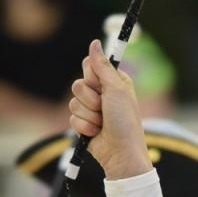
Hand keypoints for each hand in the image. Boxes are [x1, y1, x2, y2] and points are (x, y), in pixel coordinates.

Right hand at [70, 40, 151, 178]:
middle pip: (78, 84)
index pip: (89, 66)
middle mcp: (102, 93)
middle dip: (90, 99)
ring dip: (89, 115)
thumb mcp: (116, 89)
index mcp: (112, 81)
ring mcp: (92, 109)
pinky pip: (72, 118)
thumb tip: (94, 42)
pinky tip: (96, 133)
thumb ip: (102, 66)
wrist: (121, 153)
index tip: (102, 87)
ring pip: (73, 102)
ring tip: (103, 123)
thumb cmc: (125, 121)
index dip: (92, 77)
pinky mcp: (83, 123)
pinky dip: (85, 126)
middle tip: (104, 108)